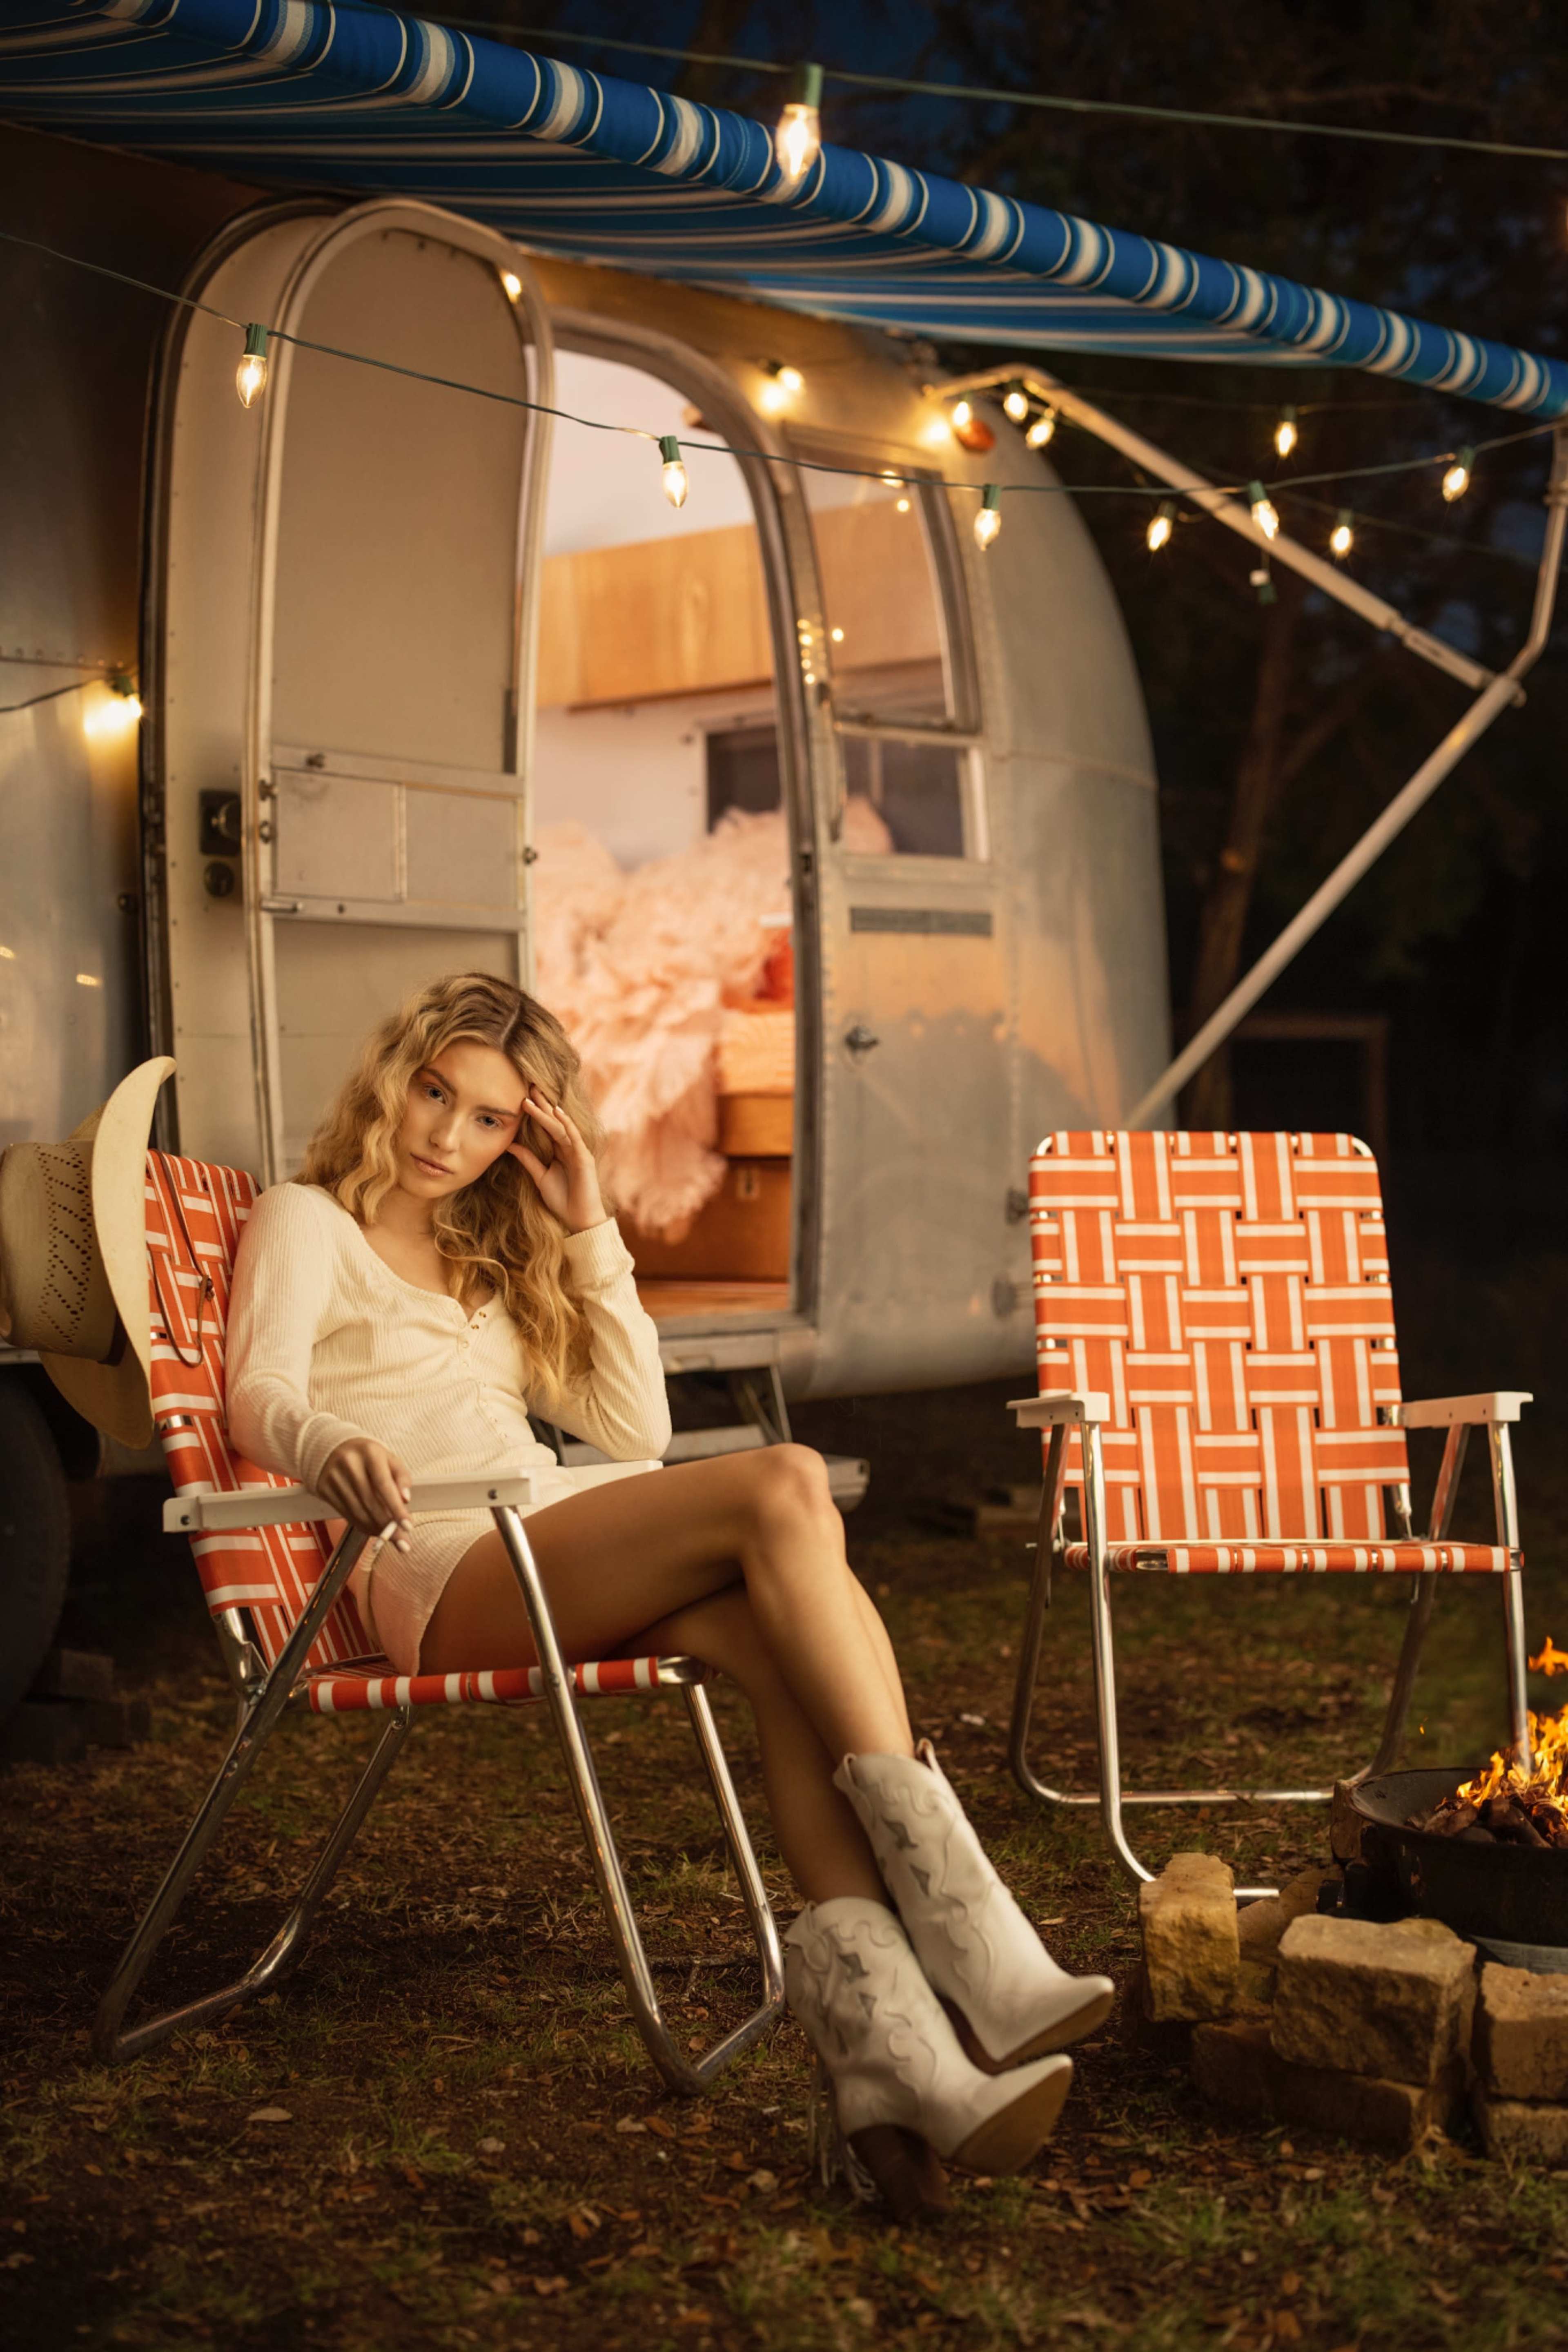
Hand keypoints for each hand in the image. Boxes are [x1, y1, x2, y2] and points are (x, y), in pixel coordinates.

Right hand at [317, 1439, 412, 1551]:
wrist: (331, 1448)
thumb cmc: (368, 1456)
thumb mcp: (388, 1458)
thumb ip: (401, 1477)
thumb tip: (406, 1500)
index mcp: (370, 1452)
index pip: (384, 1485)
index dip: (396, 1508)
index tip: (408, 1525)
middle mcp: (350, 1464)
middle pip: (371, 1502)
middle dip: (389, 1526)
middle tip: (404, 1542)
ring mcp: (334, 1477)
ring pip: (359, 1512)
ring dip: (377, 1530)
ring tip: (392, 1539)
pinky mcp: (324, 1489)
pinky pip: (347, 1514)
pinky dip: (364, 1526)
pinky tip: (375, 1530)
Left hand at [507, 1086, 606, 1233]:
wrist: (579, 1220)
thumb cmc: (562, 1200)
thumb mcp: (540, 1177)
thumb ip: (528, 1160)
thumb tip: (510, 1144)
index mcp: (560, 1151)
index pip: (546, 1126)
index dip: (536, 1112)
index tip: (522, 1097)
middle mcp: (570, 1147)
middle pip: (554, 1121)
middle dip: (542, 1103)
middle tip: (529, 1085)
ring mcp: (578, 1151)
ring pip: (560, 1126)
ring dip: (547, 1111)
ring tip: (533, 1096)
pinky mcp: (584, 1158)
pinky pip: (574, 1137)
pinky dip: (566, 1124)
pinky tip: (557, 1112)